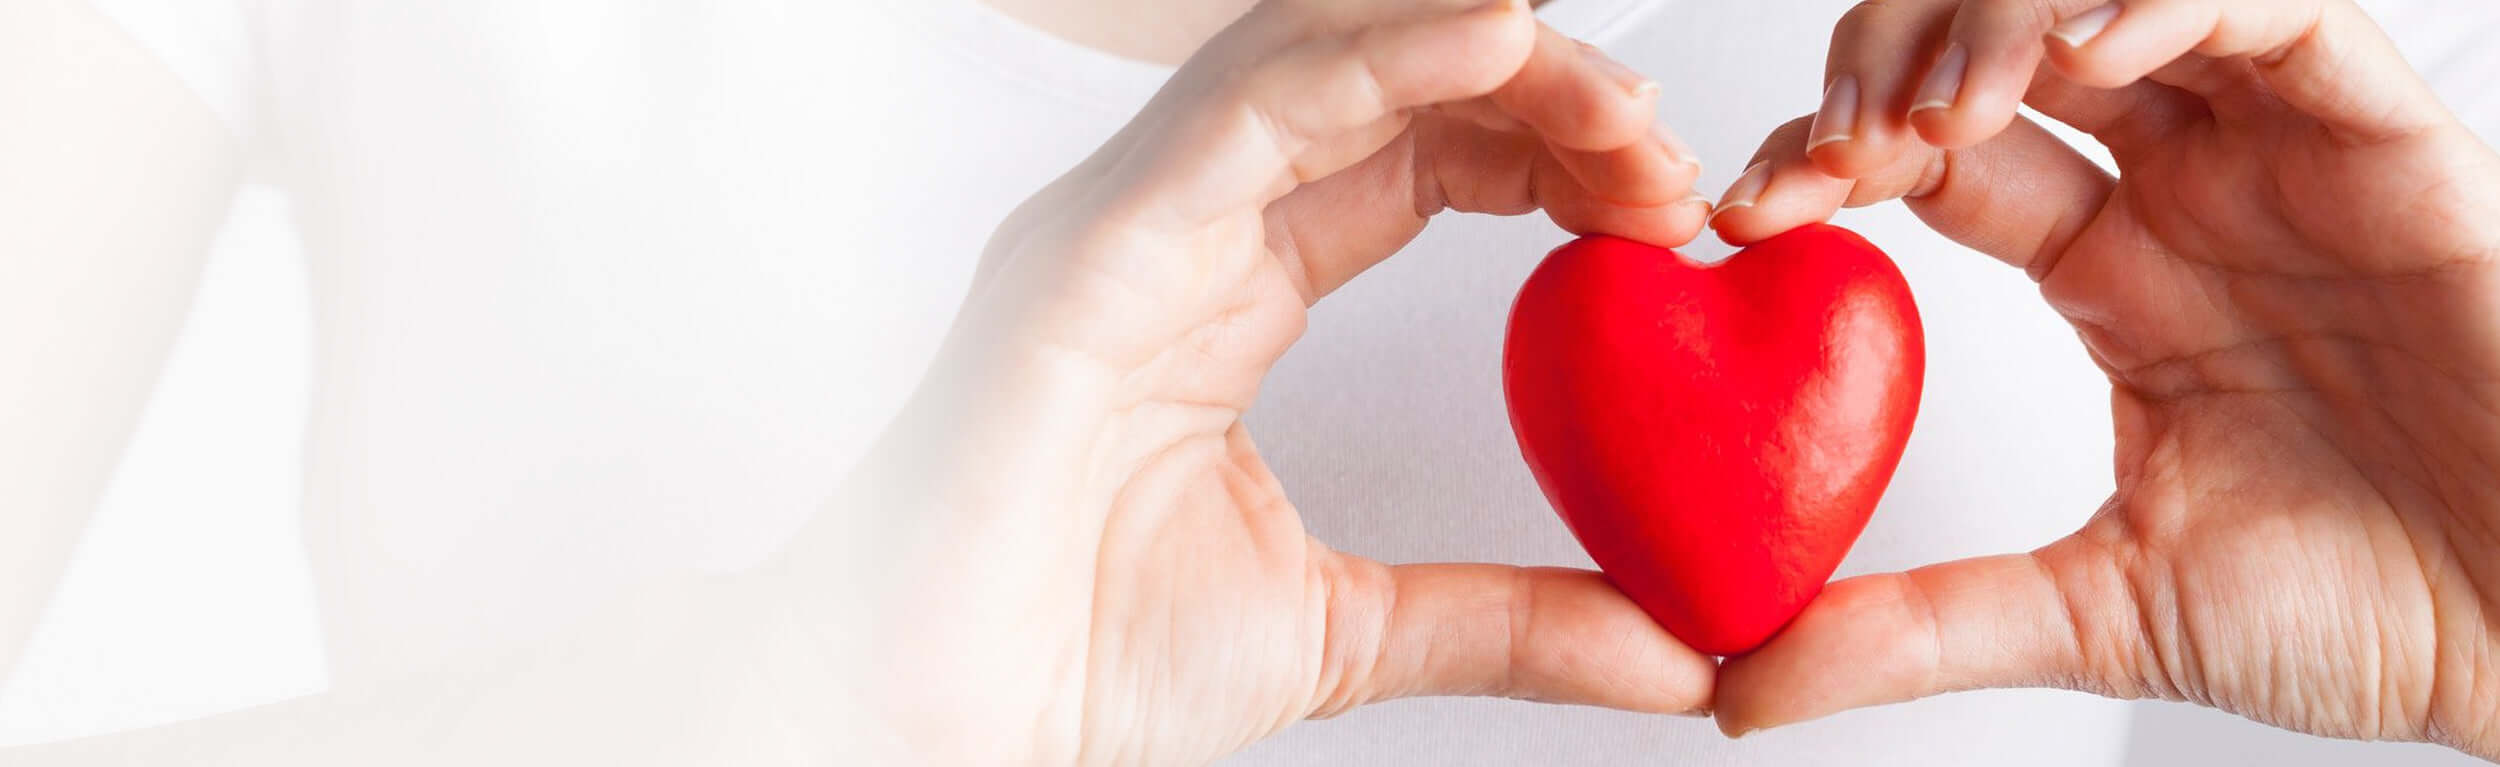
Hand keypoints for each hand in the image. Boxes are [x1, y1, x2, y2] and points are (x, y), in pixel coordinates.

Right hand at [802, 1, 1716, 762]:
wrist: (928, 729)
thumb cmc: (1076, 664)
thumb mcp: (1347, 631)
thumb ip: (1511, 620)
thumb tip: (1680, 652)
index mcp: (1224, 287)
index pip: (1411, 154)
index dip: (1546, 148)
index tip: (1665, 205)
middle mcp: (1174, 228)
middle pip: (1379, 82)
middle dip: (1539, 88)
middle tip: (1668, 153)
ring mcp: (1124, 225)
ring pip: (1317, 57)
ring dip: (1489, 56)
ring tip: (1618, 102)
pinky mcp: (1085, 255)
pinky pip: (1244, 113)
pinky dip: (1377, 61)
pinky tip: (1499, 43)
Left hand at [1704, 0, 2499, 755]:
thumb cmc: (2377, 606)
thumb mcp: (2099, 613)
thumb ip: (1917, 628)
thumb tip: (1738, 687)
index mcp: (2110, 273)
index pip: (1929, 157)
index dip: (1827, 157)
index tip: (1742, 213)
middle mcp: (2182, 190)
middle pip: (1994, 47)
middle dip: (1888, 68)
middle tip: (1832, 149)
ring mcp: (2274, 150)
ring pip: (2107, 2)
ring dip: (2000, 26)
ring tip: (1934, 113)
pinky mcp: (2379, 130)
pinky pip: (2275, 7)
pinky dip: (2162, 0)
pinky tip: (2084, 50)